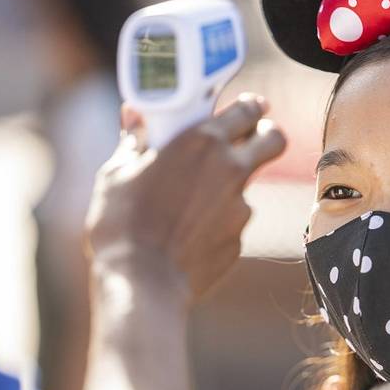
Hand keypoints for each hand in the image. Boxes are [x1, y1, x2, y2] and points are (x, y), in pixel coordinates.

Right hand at [86, 94, 285, 304]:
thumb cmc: (122, 222)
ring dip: (228, 185)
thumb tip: (133, 115)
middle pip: (273, 140)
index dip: (250, 106)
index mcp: (202, 142)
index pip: (247, 109)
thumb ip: (134, 139)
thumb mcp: (117, 172)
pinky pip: (232, 221)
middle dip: (267, 135)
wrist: (142, 282)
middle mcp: (230, 170)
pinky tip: (188, 233)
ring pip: (247, 185)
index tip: (248, 107)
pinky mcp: (238, 239)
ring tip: (190, 202)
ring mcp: (240, 207)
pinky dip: (217, 221)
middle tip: (249, 140)